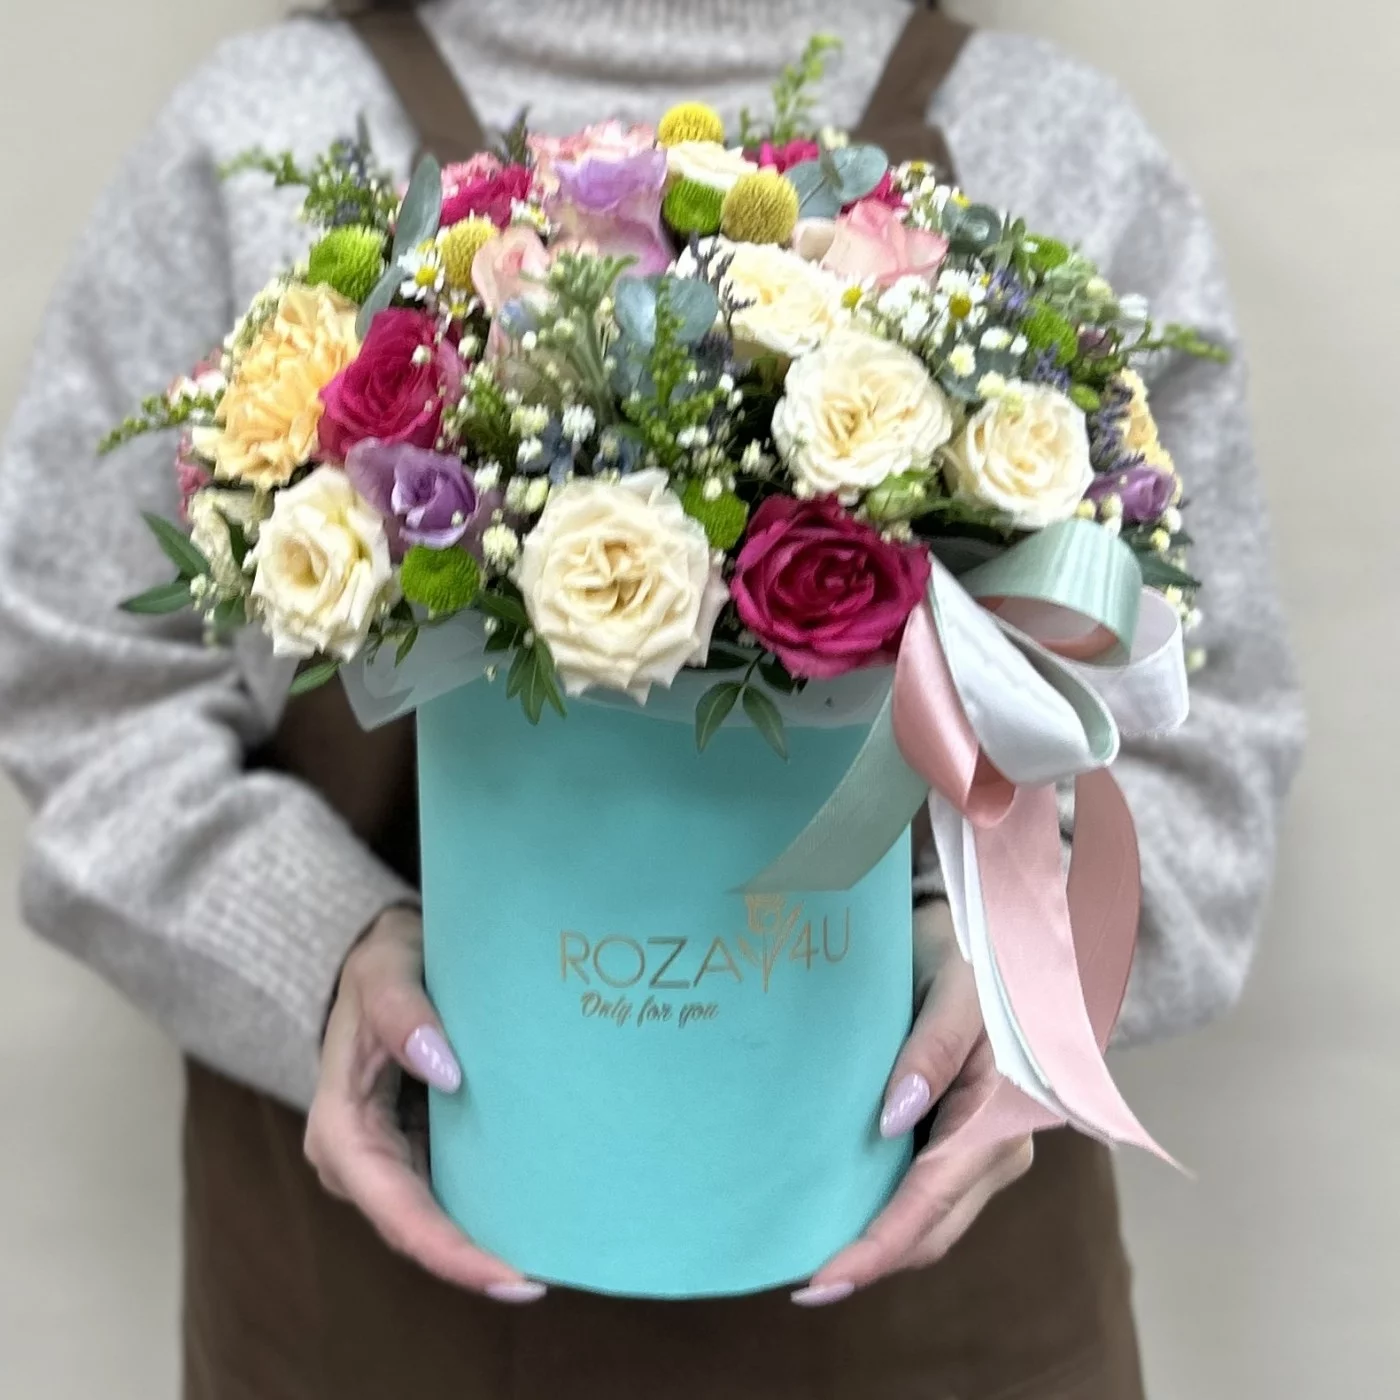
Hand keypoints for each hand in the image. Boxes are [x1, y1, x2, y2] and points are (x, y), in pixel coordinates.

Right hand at [304, 906, 545, 1302]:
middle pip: (416, 1228)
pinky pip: (451, 1191)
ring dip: (483, 1244)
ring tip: (550, 1260)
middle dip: (471, 1261)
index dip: (447, 1248)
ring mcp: (389, 1158)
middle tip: (537, 1282)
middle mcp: (359, 1158)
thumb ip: (404, 1010)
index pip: (395, 1206)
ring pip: (434, 1219)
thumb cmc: (385, 961)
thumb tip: (445, 1070)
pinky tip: (538, 1218)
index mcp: (340, 1127)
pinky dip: (487, 1210)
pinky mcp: (418, 1148)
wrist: (390, 957)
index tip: (503, 1272)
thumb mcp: (387, 967)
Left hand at [793, 902, 1033, 1305]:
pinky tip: (838, 1215)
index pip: (935, 1196)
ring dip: (877, 1243)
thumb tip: (895, 1119)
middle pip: (934, 1227)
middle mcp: (998, 1144)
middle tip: (804, 1284)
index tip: (825, 1278)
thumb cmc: (963, 956)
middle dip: (873, 1260)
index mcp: (1002, 1111)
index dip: (881, 1245)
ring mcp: (980, 1148)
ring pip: (929, 1221)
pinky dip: (883, 1214)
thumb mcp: (953, 986)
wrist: (976, 936)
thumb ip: (934, 1046)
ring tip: (811, 1259)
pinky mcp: (957, 1142)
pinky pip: (922, 1194)